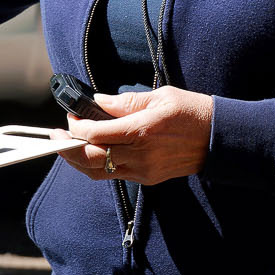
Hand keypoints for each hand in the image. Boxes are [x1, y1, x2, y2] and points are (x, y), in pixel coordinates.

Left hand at [55, 85, 213, 184]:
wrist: (218, 138)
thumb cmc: (192, 112)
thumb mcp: (160, 96)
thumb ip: (125, 102)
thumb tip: (98, 103)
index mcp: (142, 130)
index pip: (95, 134)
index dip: (76, 126)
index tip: (71, 116)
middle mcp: (141, 154)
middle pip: (91, 158)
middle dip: (68, 148)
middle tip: (56, 135)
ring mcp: (144, 170)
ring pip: (99, 172)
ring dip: (79, 160)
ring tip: (66, 147)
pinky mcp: (148, 178)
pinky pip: (114, 176)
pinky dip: (98, 166)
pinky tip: (91, 153)